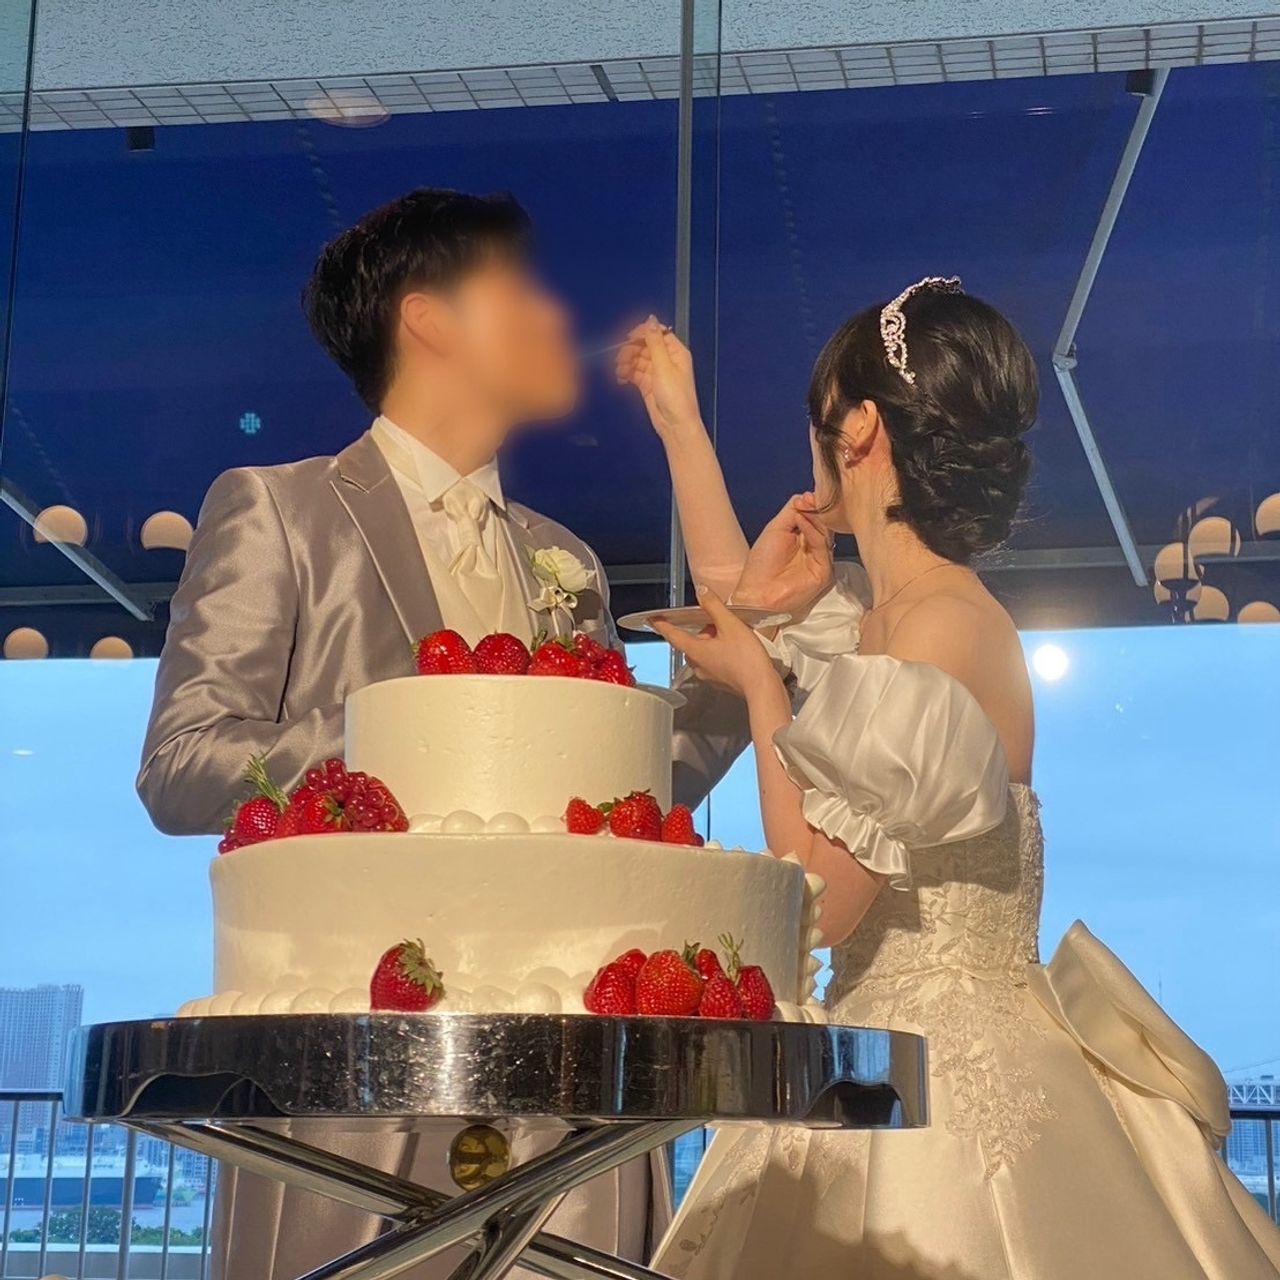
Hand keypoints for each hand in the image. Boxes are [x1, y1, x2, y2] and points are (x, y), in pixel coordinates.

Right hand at [615, 316, 703, 441]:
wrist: (675, 425)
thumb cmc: (677, 398)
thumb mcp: (664, 365)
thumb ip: (655, 342)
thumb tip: (651, 320)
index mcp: (676, 352)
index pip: (657, 333)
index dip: (642, 333)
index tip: (628, 337)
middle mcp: (666, 360)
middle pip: (644, 346)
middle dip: (630, 350)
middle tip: (620, 357)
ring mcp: (656, 373)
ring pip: (637, 359)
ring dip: (626, 362)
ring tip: (619, 371)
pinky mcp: (648, 385)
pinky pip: (634, 373)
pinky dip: (626, 374)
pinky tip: (621, 378)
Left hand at [652, 587, 774, 697]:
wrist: (762, 687)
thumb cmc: (746, 659)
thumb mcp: (730, 624)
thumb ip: (713, 606)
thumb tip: (702, 591)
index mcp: (695, 651)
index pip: (672, 635)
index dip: (661, 625)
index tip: (652, 619)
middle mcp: (698, 665)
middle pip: (691, 642)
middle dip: (702, 631)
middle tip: (719, 623)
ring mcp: (709, 675)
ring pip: (703, 652)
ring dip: (712, 642)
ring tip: (733, 636)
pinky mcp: (720, 681)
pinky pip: (714, 662)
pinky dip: (721, 653)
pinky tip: (738, 649)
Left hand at [732, 494, 833, 613]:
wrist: (756, 592)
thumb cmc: (761, 564)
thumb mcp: (775, 529)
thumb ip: (791, 511)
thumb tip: (807, 495)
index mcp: (803, 538)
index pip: (815, 517)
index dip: (812, 505)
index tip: (807, 495)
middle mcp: (814, 548)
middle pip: (823, 524)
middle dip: (815, 509)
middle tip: (808, 498)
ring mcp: (820, 560)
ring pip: (825, 533)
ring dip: (814, 518)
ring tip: (803, 507)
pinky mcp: (824, 572)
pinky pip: (822, 548)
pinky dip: (813, 532)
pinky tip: (802, 522)